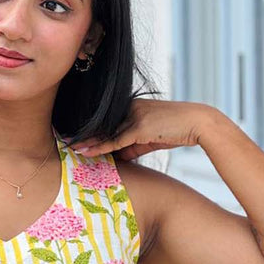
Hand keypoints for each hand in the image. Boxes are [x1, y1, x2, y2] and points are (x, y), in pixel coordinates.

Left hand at [71, 99, 216, 159]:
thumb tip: (119, 157)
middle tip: (64, 140)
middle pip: (102, 123)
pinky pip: (116, 141)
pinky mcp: (140, 128)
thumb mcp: (151, 138)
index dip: (91, 128)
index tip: (75, 135)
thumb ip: (134, 145)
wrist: (198, 123)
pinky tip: (86, 152)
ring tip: (70, 147)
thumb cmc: (176, 130)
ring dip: (86, 141)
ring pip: (105, 132)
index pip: (107, 119)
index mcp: (132, 106)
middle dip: (84, 133)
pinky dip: (100, 147)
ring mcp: (135, 116)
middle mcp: (130, 108)